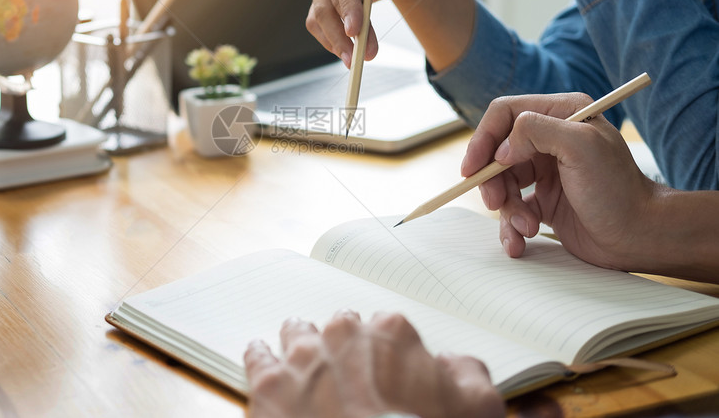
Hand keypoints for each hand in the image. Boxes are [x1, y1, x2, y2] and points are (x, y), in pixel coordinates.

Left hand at [244, 310, 503, 417]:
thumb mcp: (478, 407)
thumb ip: (467, 372)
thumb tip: (452, 363)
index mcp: (391, 332)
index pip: (384, 328)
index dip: (386, 355)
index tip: (385, 375)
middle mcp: (343, 333)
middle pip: (338, 329)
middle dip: (342, 349)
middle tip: (347, 380)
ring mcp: (303, 358)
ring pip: (295, 334)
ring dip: (300, 349)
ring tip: (303, 371)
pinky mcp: (269, 387)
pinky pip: (257, 358)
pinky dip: (261, 360)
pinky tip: (266, 367)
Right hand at [461, 92, 657, 269]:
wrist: (641, 237)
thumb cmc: (618, 190)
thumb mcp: (581, 146)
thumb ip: (536, 131)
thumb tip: (501, 150)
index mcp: (561, 114)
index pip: (505, 114)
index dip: (483, 139)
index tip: (473, 168)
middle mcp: (551, 138)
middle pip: (497, 152)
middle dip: (492, 180)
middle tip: (495, 203)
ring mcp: (546, 171)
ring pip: (502, 184)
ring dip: (507, 210)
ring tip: (525, 228)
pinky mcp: (545, 201)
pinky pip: (512, 210)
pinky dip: (510, 227)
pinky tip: (520, 242)